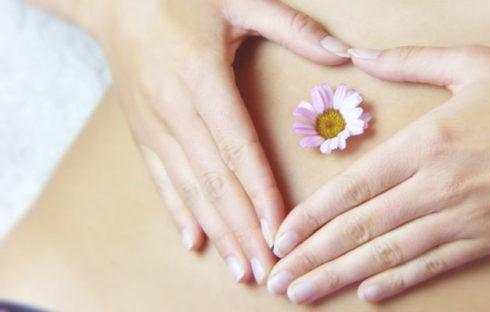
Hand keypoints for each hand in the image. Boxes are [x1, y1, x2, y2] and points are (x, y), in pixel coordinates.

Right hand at [83, 0, 349, 283]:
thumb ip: (291, 27)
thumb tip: (342, 54)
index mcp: (202, 79)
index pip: (239, 149)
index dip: (261, 193)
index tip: (279, 231)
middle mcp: (175, 109)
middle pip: (215, 180)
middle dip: (243, 229)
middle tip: (267, 268)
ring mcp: (154, 124)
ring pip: (190, 188)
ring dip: (217, 230)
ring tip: (240, 267)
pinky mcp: (142, 131)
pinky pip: (161, 179)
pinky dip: (179, 212)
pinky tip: (196, 241)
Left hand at [266, 46, 489, 301]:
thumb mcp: (470, 62)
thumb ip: (409, 60)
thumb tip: (360, 54)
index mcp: (427, 141)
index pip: (354, 188)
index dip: (312, 216)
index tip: (281, 236)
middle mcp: (437, 186)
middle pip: (361, 228)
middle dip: (313, 257)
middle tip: (276, 280)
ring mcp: (463, 217)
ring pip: (390, 254)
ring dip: (342, 277)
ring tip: (304, 294)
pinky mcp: (488, 238)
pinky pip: (434, 265)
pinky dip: (398, 281)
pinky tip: (368, 294)